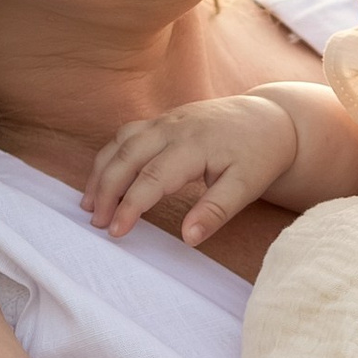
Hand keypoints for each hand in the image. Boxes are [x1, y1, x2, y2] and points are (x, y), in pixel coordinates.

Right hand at [84, 95, 299, 247]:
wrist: (269, 118)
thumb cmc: (259, 153)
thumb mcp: (247, 186)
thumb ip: (216, 211)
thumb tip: (188, 238)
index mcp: (194, 145)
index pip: (151, 178)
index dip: (130, 206)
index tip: (115, 231)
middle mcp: (172, 128)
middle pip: (126, 157)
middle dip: (105, 190)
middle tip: (95, 222)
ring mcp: (165, 120)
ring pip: (120, 143)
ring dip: (101, 172)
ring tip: (89, 203)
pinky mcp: (162, 120)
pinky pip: (126, 135)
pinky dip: (110, 156)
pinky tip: (105, 177)